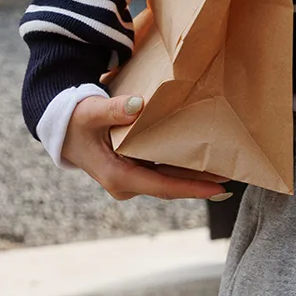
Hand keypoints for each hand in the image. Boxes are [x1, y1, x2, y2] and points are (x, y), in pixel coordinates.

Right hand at [62, 94, 232, 201]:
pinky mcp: (135, 171)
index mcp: (118, 177)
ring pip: (170, 180)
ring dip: (195, 176)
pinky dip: (183, 167)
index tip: (217, 189)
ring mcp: (132, 179)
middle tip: (233, 175)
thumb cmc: (76, 120)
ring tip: (225, 168)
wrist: (63, 128)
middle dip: (201, 183)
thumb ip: (112, 110)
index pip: (162, 187)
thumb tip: (136, 106)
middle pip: (171, 186)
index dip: (191, 188)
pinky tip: (204, 159)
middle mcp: (127, 184)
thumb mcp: (90, 113)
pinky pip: (164, 172)